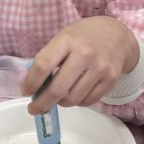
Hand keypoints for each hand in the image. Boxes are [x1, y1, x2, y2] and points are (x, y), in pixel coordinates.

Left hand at [23, 17, 139, 113]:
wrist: (118, 34)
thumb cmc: (84, 36)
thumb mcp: (64, 37)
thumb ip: (49, 57)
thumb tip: (34, 86)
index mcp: (68, 40)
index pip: (43, 65)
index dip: (31, 82)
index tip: (26, 91)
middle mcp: (85, 54)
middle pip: (57, 89)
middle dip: (42, 104)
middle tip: (34, 109)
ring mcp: (100, 68)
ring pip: (73, 99)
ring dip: (61, 103)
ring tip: (58, 98)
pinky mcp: (111, 79)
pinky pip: (88, 101)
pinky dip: (77, 102)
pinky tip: (75, 94)